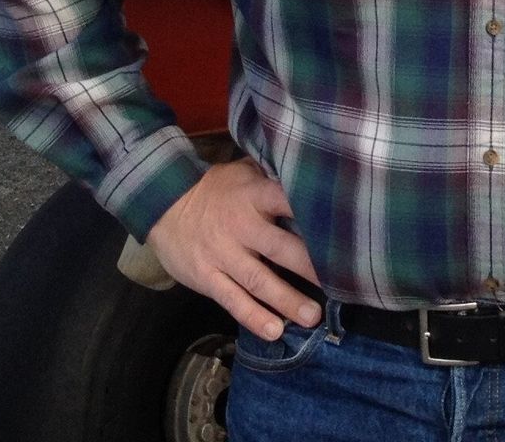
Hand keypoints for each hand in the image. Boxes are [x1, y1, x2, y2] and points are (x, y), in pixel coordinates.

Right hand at [145, 158, 321, 339]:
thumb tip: (310, 175)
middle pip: (280, 248)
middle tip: (338, 284)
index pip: (287, 201)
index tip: (341, 232)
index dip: (312, 214)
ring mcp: (223, 255)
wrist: (163, 205)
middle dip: (308, 267)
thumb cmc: (215, 189)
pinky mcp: (208, 278)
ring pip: (259, 281)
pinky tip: (274, 331)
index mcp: (254, 196)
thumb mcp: (243, 172)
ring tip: (311, 317)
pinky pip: (233, 301)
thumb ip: (272, 177)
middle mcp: (242, 226)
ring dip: (286, 300)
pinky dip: (253, 317)